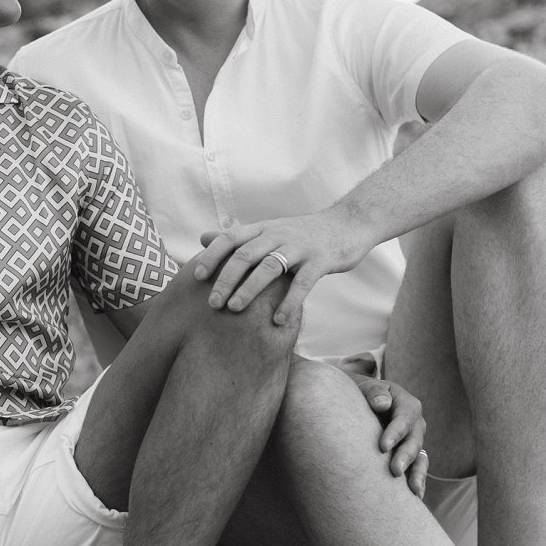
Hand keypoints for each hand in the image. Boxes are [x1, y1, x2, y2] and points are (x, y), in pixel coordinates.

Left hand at [194, 210, 369, 327]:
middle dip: (225, 279)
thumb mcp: (270, 230)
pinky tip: (278, 321)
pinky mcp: (321, 260)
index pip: (231, 238)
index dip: (212, 256)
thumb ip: (239, 237)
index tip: (197, 277)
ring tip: (234, 310)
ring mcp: (300, 247)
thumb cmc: (303, 234)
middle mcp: (278, 235)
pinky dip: (288, 302)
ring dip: (249, 289)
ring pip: (269, 267)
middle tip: (212, 304)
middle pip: (245, 255)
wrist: (349, 224)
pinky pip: (302, 283)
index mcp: (263, 229)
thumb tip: (203, 238)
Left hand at [352, 375, 427, 498]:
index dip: (396, 432)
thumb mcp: (365, 386)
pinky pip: (417, 469)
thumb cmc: (360, 393)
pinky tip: (416, 497)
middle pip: (414, 441)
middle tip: (394, 470)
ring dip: (418, 474)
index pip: (405, 418)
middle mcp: (414, 424)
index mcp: (406, 404)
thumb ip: (373, 392)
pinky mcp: (410, 456)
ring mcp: (413, 441)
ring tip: (413, 490)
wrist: (359, 402)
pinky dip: (418, 482)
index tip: (382, 446)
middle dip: (406, 456)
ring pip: (420, 458)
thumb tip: (382, 404)